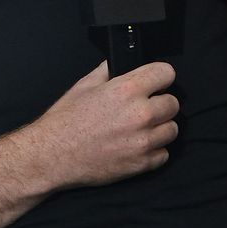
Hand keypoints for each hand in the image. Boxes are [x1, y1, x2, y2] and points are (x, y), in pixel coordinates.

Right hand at [34, 60, 178, 187]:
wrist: (53, 156)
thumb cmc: (65, 121)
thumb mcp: (84, 85)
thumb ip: (107, 71)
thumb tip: (119, 63)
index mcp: (127, 89)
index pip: (167, 73)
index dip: (160, 77)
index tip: (156, 83)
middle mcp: (141, 114)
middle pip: (173, 103)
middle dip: (160, 104)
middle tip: (144, 109)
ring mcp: (143, 141)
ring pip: (172, 129)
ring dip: (160, 128)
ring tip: (140, 130)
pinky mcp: (142, 163)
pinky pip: (164, 154)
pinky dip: (153, 151)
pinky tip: (136, 147)